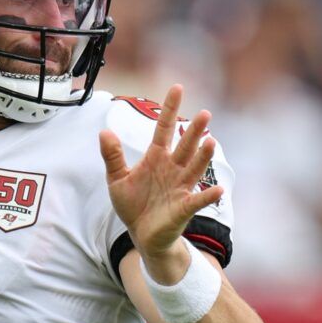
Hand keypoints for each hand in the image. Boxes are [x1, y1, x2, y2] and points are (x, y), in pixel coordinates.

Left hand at [98, 85, 221, 276]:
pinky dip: (208, 195)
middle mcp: (172, 169)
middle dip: (193, 131)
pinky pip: (198, 200)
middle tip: (204, 113)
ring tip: (210, 141)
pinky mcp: (184, 207)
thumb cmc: (133, 205)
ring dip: (203, 156)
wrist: (142, 235)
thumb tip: (104, 131)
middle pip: (184, 145)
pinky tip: (217, 189)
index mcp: (156, 159)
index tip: (177, 88)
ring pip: (194, 167)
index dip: (170, 109)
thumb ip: (112, 156)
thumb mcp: (116, 179)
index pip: (164, 129)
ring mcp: (180, 187)